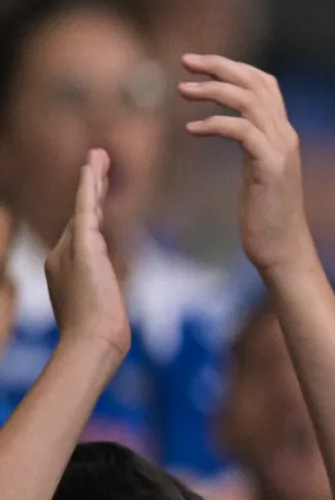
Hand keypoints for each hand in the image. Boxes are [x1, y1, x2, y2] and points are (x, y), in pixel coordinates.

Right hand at [41, 150, 127, 362]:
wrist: (91, 344)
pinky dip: (88, 188)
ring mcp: (69, 251)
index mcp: (64, 270)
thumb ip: (101, 298)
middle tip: (98, 160)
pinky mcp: (83, 249)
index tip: (96, 195)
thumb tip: (109, 307)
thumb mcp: (99, 312)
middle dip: (89, 187)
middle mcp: (60, 256)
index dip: (89, 212)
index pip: (80, 234)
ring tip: (99, 155)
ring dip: (92, 180)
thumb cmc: (98, 338)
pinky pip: (84, 210)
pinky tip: (92, 169)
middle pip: (79, 214)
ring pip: (83, 207)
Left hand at [178, 55, 312, 276]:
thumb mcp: (257, 169)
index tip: (199, 64)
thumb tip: (228, 126)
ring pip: (249, 102)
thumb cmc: (265, 215)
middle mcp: (286, 135)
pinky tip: (191, 129)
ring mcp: (281, 151)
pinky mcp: (270, 168)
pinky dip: (215, 124)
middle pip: (256, 83)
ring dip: (212, 91)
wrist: (282, 248)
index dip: (233, 67)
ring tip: (182, 90)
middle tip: (184, 62)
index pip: (264, 83)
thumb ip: (250, 143)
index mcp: (282, 133)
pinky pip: (242, 131)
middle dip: (219, 67)